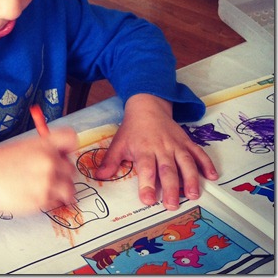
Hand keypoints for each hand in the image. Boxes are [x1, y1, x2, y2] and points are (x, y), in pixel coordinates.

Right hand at [0, 127, 77, 213]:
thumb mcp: (24, 146)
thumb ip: (45, 150)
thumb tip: (62, 157)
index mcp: (44, 143)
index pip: (71, 138)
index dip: (69, 148)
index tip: (64, 154)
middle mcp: (49, 160)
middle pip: (71, 168)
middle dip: (62, 173)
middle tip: (48, 175)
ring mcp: (46, 181)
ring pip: (69, 188)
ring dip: (61, 189)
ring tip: (46, 188)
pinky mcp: (41, 200)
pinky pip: (57, 202)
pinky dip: (50, 200)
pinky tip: (34, 195)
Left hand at [95, 94, 217, 209]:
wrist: (147, 107)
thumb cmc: (132, 129)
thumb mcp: (119, 143)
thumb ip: (110, 161)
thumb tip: (99, 177)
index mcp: (144, 149)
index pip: (146, 168)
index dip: (147, 184)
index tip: (148, 200)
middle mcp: (162, 147)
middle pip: (168, 169)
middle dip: (171, 188)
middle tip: (172, 205)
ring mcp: (176, 144)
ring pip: (186, 162)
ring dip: (191, 179)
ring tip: (193, 195)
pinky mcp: (187, 141)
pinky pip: (199, 152)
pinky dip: (207, 164)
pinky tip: (213, 176)